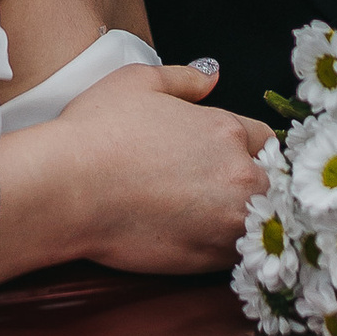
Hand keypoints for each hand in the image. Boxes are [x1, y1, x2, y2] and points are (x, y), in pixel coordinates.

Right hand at [37, 57, 271, 276]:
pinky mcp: (211, 259)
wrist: (66, 190)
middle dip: (249, 185)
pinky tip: (194, 240)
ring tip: (202, 219)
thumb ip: (184, 78)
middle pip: (270, 184)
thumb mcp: (138, 81)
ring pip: (260, 222)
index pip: (266, 140)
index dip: (245, 147)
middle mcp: (239, 175)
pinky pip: (240, 256)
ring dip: (240, 220)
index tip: (222, 159)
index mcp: (226, 130)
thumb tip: (212, 76)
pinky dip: (224, 248)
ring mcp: (229, 221)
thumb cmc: (95, 132)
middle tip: (210, 191)